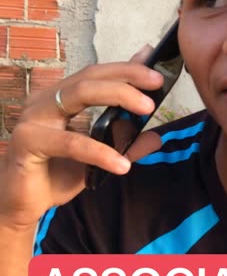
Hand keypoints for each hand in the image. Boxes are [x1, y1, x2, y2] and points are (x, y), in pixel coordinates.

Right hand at [0, 52, 163, 228]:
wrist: (22, 206)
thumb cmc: (55, 175)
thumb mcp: (98, 159)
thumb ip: (123, 143)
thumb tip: (156, 136)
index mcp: (60, 98)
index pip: (95, 74)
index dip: (126, 69)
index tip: (156, 73)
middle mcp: (45, 101)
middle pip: (89, 77)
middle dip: (126, 77)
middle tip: (156, 84)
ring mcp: (33, 118)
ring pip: (78, 95)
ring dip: (118, 98)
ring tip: (148, 111)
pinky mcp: (26, 142)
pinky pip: (70, 142)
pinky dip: (99, 152)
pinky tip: (122, 165)